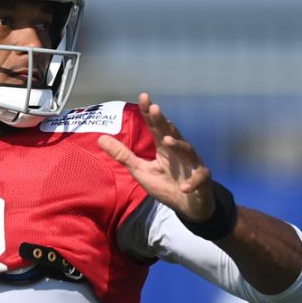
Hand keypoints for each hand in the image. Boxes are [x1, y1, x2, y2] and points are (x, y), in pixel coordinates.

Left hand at [98, 93, 215, 221]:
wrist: (188, 205)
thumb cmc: (165, 184)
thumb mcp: (140, 170)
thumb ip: (123, 155)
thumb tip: (100, 138)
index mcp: (164, 148)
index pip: (155, 127)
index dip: (149, 113)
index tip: (143, 97)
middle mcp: (179, 151)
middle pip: (171, 132)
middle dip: (163, 121)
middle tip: (155, 108)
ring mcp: (192, 164)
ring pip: (187, 151)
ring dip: (178, 145)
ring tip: (166, 140)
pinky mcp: (201, 180)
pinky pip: (198, 179)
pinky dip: (192, 182)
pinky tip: (184, 186)